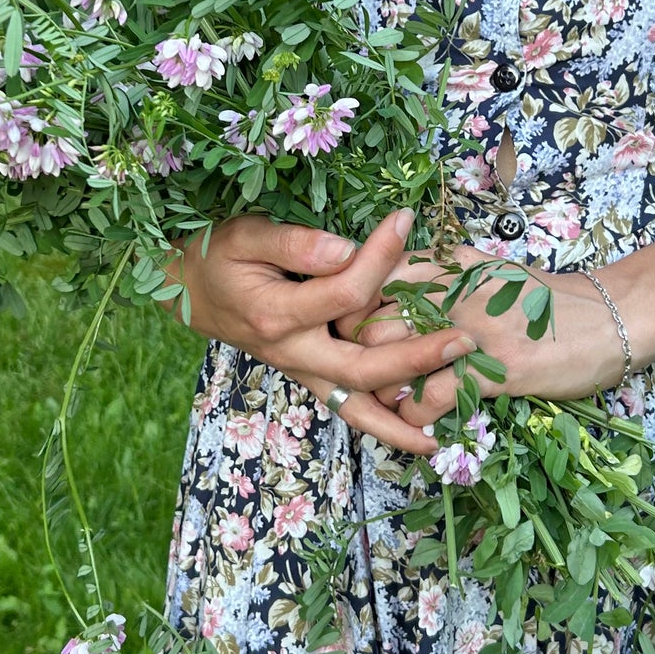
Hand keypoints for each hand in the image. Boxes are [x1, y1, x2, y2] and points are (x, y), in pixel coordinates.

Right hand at [170, 210, 477, 455]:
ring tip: (443, 433)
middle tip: (463, 341)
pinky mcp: (310, 376)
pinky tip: (419, 433)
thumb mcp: (246, 236)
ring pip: (355, 406)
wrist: (192, 293)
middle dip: (415, 359)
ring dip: (399, 422)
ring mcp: (302, 370)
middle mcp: (293, 352)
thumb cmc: (220, 257)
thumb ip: (294, 243)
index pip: (345, 292)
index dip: (379, 256)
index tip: (405, 220)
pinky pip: (349, 406)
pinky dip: (382, 424)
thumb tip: (345, 248)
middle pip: (362, 367)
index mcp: (277, 314)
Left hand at [336, 245, 627, 429]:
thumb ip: (444, 274)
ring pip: (391, 361)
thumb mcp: (490, 272)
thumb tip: (393, 282)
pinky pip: (431, 397)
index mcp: (450, 266)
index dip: (352, 307)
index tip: (349, 332)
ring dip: (379, 387)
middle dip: (355, 352)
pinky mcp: (494, 370)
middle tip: (357, 375)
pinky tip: (419, 421)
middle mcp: (453, 292)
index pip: (375, 277)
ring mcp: (472, 331)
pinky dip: (414, 415)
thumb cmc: (548, 302)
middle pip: (371, 320)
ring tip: (385, 400)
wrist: (612, 318)